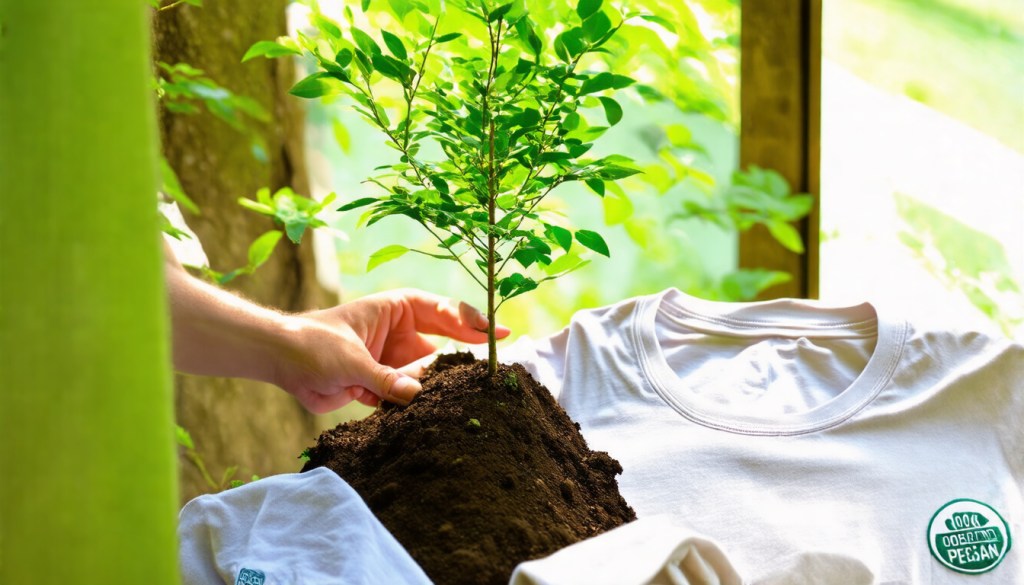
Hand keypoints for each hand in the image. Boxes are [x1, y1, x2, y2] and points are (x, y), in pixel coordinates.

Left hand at [273, 288, 510, 412]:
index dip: (468, 319)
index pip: (440, 311)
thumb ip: (384, 379)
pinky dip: (419, 400)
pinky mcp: (381, 384)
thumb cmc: (312, 344)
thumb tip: (416, 395)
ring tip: (468, 391)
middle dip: (467, 347)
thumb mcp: (351, 360)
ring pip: (427, 370)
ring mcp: (391, 358)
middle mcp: (398, 332)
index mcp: (394, 310)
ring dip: (440, 381)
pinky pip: (408, 392)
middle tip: (498, 355)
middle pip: (442, 338)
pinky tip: (438, 409)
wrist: (280, 362)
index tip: (493, 331)